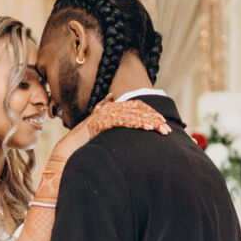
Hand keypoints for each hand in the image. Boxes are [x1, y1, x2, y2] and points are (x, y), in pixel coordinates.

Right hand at [54, 96, 170, 159]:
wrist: (72, 146)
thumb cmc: (87, 137)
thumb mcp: (99, 121)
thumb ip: (106, 109)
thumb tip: (112, 95)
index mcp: (113, 107)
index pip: (136, 106)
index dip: (150, 113)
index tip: (162, 122)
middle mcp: (111, 107)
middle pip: (139, 110)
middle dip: (155, 119)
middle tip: (167, 129)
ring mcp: (108, 113)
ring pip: (135, 115)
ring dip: (151, 122)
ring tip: (162, 130)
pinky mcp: (105, 121)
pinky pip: (126, 121)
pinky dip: (139, 124)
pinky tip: (149, 128)